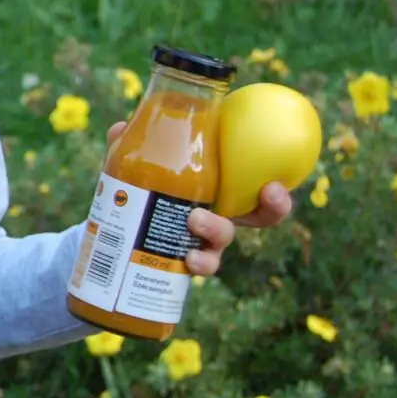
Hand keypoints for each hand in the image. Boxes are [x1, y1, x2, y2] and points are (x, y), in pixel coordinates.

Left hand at [104, 121, 295, 277]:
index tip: (274, 186)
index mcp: (219, 192)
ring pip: (222, 247)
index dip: (277, 197)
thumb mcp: (140, 161)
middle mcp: (218, 218)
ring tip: (194, 221)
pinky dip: (198, 266)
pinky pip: (198, 269)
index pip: (260, 195)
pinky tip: (188, 263)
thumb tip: (119, 128)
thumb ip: (131, 145)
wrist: (122, 220)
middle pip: (255, 220)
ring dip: (215, 233)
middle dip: (268, 212)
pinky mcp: (183, 262)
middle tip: (245, 199)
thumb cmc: (144, 183)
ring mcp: (203, 243)